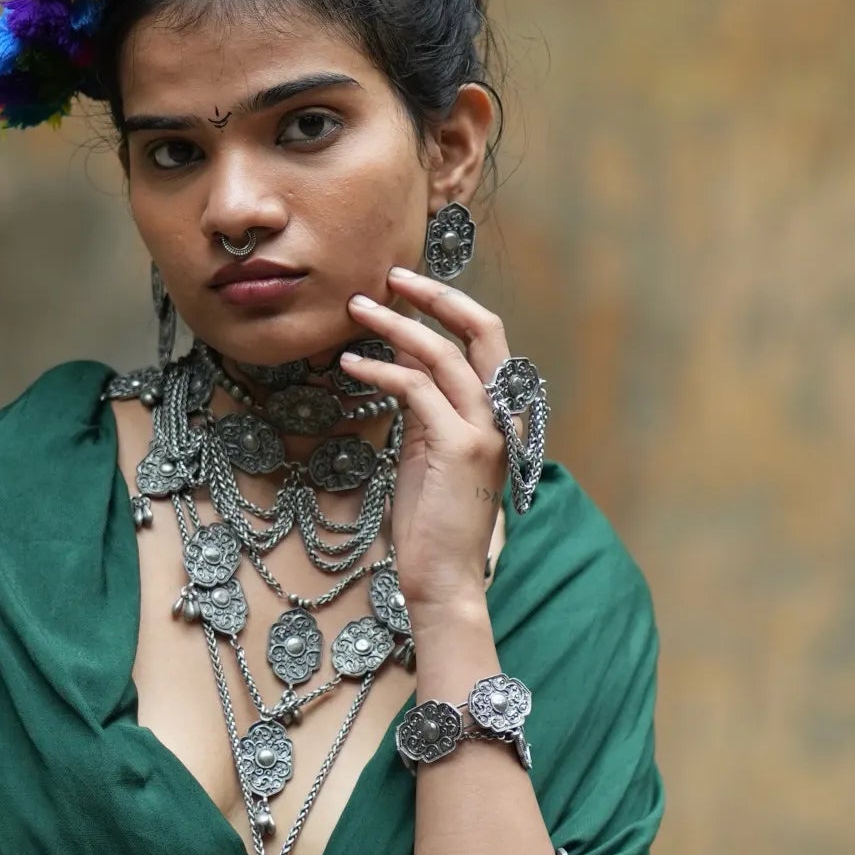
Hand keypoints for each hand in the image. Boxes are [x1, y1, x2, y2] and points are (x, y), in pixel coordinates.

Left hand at [340, 266, 511, 611]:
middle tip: (390, 276)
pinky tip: (350, 365)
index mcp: (501, 413)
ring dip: (395, 325)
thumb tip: (405, 353)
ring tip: (355, 311)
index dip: (447, 307)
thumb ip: (425, 402)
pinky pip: (416, 388)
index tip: (405, 288)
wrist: (444, 579)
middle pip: (482, 328)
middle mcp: (504, 415)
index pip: (484, 339)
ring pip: (443, 353)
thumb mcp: (428, 448)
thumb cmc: (433, 521)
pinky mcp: (459, 447)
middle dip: (435, 296)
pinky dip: (380, 370)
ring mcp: (486, 430)